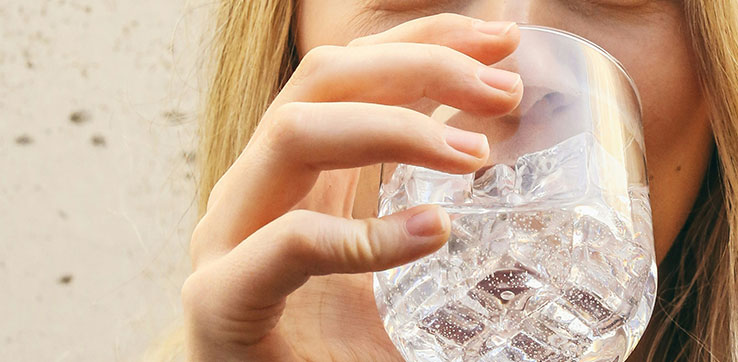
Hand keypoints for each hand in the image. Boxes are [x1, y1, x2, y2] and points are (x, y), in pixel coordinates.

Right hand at [181, 14, 521, 360]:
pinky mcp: (221, 301)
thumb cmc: (335, 350)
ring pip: (294, 132)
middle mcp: (259, 190)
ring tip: (476, 155)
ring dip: (394, 127)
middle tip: (504, 89)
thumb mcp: (393, 259)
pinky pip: (289, 244)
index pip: (353, 73)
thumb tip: (516, 169)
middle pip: (325, 80)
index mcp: (297, 174)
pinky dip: (363, 235)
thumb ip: (427, 206)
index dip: (424, 40)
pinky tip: (431, 232)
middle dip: (419, 64)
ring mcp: (230, 239)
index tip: (503, 39)